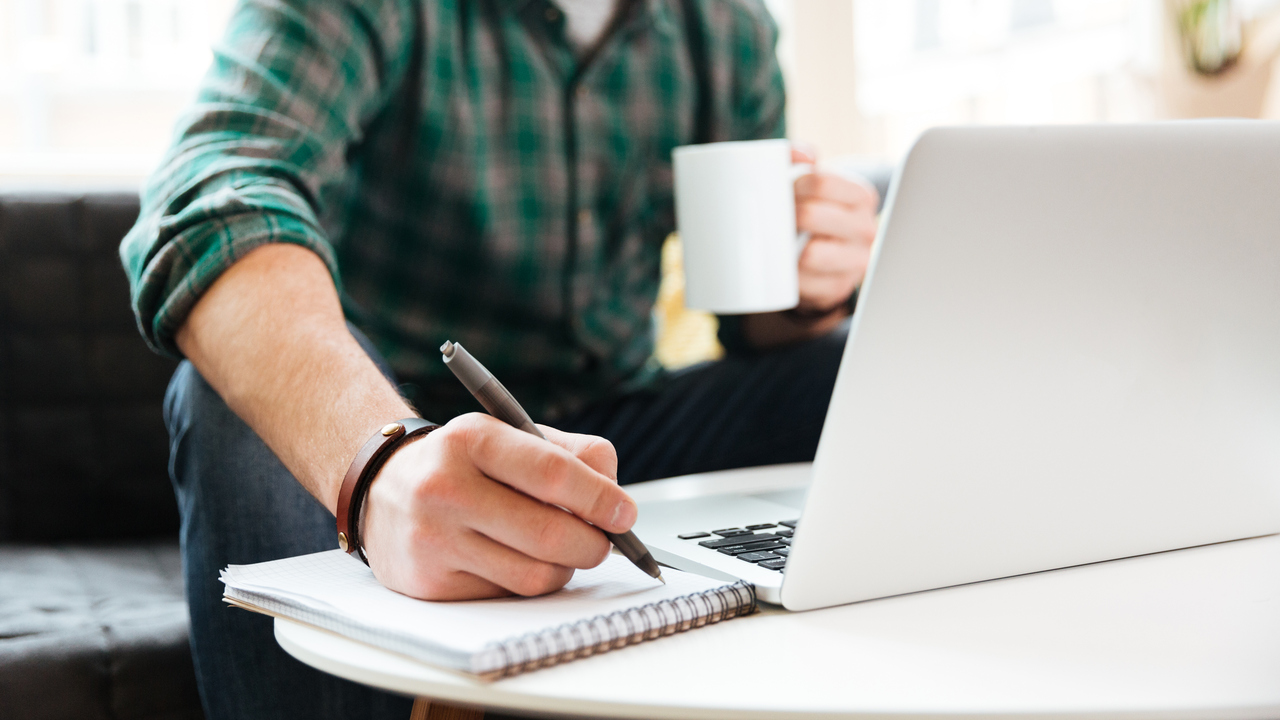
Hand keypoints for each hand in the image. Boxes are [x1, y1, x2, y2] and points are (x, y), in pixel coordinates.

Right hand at [360, 413, 634, 599]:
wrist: (382, 488)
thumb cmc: (463, 462)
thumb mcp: (510, 434)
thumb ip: (570, 453)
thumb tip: (615, 492)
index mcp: (471, 439)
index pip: (552, 473)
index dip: (600, 498)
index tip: (625, 514)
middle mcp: (444, 487)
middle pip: (548, 533)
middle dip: (593, 543)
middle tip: (605, 541)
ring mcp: (433, 539)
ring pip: (533, 575)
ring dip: (565, 568)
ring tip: (562, 550)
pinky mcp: (429, 583)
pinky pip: (506, 595)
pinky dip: (528, 582)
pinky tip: (519, 560)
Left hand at [792, 147, 879, 313]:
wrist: (821, 257)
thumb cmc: (812, 211)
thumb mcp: (809, 181)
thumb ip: (798, 155)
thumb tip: (804, 155)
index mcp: (860, 196)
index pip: (821, 182)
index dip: (793, 185)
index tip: (784, 190)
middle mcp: (866, 228)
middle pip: (810, 215)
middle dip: (785, 215)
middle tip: (776, 217)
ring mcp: (856, 261)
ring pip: (811, 253)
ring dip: (785, 248)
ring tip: (779, 241)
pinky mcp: (838, 288)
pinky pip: (806, 283)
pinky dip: (790, 278)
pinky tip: (785, 269)